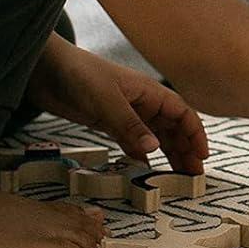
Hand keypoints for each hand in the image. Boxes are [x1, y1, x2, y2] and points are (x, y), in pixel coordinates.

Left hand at [24, 34, 208, 173]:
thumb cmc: (80, 75)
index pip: (182, 113)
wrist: (46, 71)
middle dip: (186, 148)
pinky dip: (142, 155)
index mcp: (148, 91)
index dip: (195, 133)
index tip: (202, 155)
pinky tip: (145, 169)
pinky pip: (133, 141)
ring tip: (177, 176)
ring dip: (167, 153)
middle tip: (193, 176)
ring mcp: (126, 113)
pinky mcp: (109, 122)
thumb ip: (129, 125)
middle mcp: (142, 102)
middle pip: (172, 127)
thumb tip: (154, 148)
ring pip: (155, 136)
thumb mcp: (106, 101)